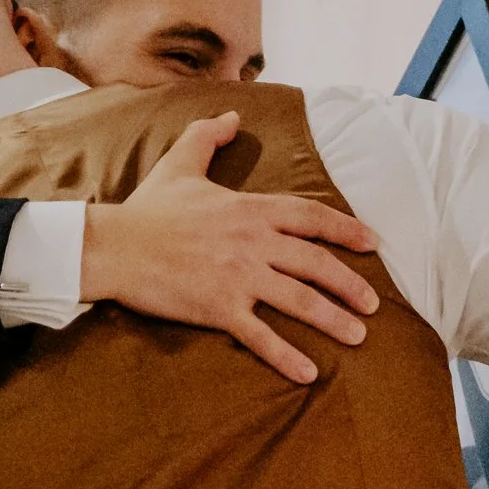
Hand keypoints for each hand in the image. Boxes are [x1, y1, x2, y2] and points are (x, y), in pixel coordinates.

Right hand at [82, 112, 381, 384]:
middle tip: (373, 304)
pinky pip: (261, 336)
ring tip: (358, 336)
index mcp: (249, 209)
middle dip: (350, 283)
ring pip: (299, 300)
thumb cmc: (147, 209)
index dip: (345, 230)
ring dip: (333, 319)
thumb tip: (231, 115)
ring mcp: (238, 277)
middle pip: (315, 262)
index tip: (372, 243)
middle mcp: (253, 242)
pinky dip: (286, 357)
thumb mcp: (180, 163)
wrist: (114, 246)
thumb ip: (208, 136)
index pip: (310, 217)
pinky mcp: (219, 308)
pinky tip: (309, 373)